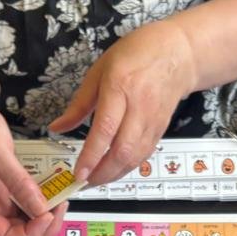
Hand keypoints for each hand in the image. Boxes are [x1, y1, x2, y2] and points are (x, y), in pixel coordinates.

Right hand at [0, 96, 65, 235]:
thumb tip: (40, 207)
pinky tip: (52, 193)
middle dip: (41, 228)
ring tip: (59, 200)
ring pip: (23, 224)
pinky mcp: (3, 190)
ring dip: (43, 218)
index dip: (29, 234)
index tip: (47, 215)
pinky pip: (24, 206)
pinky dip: (39, 204)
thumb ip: (19, 182)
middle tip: (60, 207)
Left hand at [49, 20, 198, 186]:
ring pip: (135, 157)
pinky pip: (144, 154)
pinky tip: (114, 170)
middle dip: (102, 172)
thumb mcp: (100, 70)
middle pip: (122, 149)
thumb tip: (57, 127)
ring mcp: (153, 119)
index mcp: (120, 86)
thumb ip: (79, 104)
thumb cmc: (137, 54)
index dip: (91, 155)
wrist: (179, 53)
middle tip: (84, 181)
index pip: (105, 129)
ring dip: (115, 174)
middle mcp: (139, 106)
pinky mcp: (161, 128)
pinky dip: (128, 166)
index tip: (78, 172)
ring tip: (96, 180)